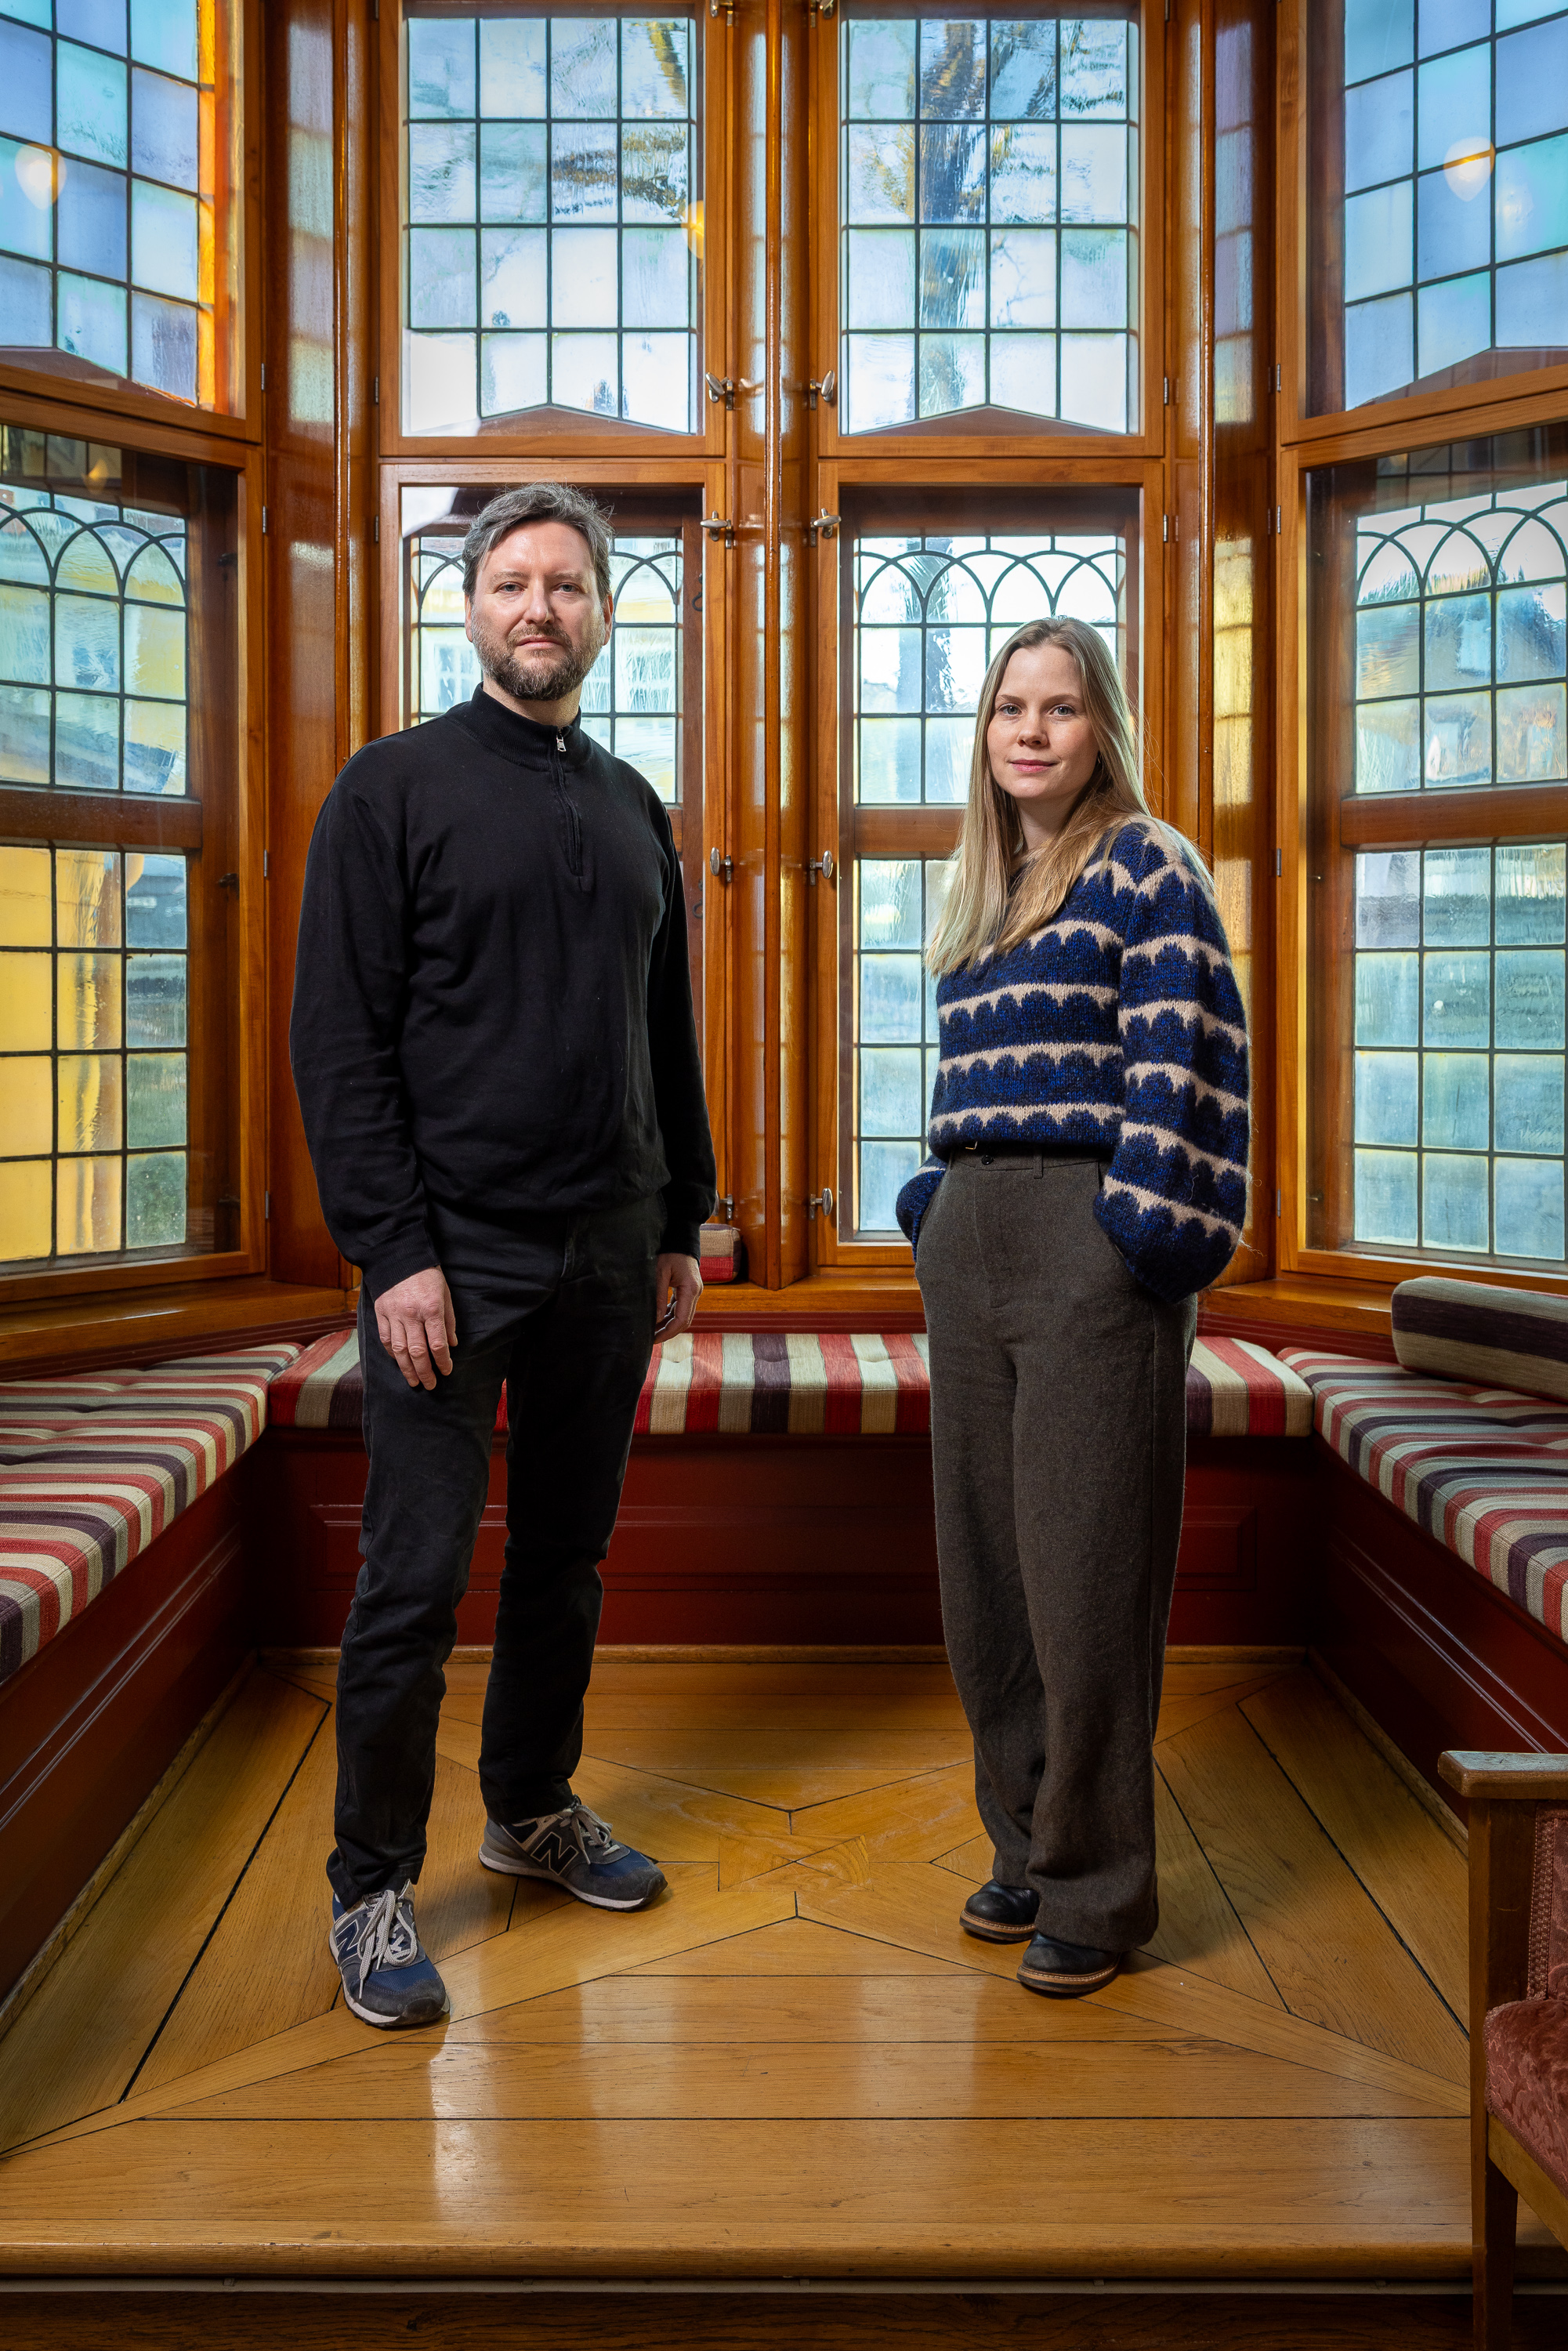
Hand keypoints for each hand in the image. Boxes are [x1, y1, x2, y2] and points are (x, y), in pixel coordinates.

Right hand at [374, 1266, 457, 1389]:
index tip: (446, 1371)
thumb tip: (452, 1345)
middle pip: (417, 1352)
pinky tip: (398, 1361)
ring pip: (399, 1350)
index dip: (442, 1361)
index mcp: (431, 1309)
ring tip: (413, 1381)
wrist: (400, 1256)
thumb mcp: (445, 1294)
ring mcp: (394, 1314)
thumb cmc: (427, 1275)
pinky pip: (386, 1338)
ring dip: (406, 1369)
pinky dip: (392, 1353)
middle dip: (424, 1372)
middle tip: (430, 1385)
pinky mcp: (381, 1312)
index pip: (437, 1344)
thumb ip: (449, 1321)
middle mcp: (411, 1314)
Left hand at [654, 1251, 701, 1340]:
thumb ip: (659, 1296)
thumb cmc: (670, 1252)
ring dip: (668, 1325)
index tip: (654, 1339)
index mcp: (690, 1289)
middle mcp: (695, 1293)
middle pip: (684, 1321)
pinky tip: (658, 1320)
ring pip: (683, 1315)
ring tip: (652, 1331)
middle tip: (651, 1339)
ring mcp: (693, 1292)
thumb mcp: (660, 1272)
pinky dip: (670, 1315)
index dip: (668, 1332)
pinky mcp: (688, 1290)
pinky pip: (680, 1307)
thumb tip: (656, 1318)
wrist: (681, 1239)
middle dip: (668, 1332)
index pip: (681, 1319)